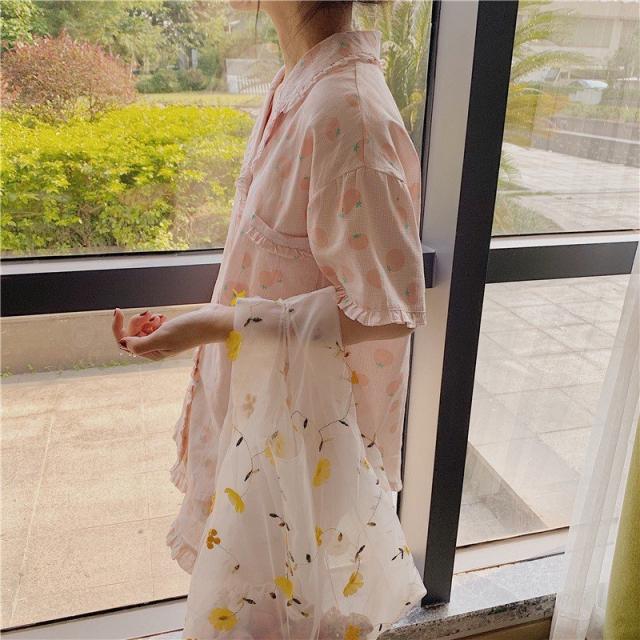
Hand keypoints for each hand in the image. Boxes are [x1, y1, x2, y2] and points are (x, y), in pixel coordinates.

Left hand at [112, 304, 234, 360]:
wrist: (212, 321)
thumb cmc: (190, 330)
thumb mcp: (163, 338)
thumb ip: (140, 344)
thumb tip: (124, 344)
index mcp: (152, 354)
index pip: (125, 343)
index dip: (118, 327)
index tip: (118, 311)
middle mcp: (156, 349)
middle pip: (132, 335)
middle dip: (136, 322)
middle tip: (149, 314)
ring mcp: (163, 340)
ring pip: (142, 329)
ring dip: (146, 320)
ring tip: (159, 317)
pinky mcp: (169, 331)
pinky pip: (152, 325)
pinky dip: (154, 319)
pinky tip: (163, 317)